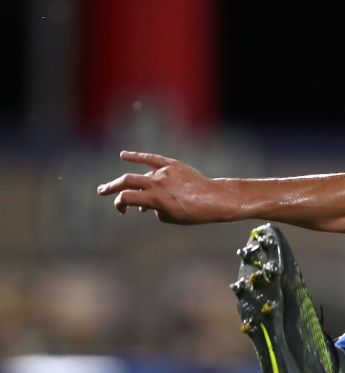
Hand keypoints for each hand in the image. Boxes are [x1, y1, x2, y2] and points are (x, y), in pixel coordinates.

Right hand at [96, 151, 226, 223]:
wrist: (215, 199)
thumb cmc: (194, 213)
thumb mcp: (170, 217)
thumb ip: (153, 209)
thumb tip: (145, 204)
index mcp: (155, 199)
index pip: (126, 198)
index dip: (119, 205)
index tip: (123, 211)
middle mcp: (157, 183)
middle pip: (126, 182)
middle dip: (111, 187)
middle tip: (101, 191)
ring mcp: (164, 172)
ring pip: (140, 173)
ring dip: (127, 180)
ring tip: (116, 184)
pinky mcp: (172, 164)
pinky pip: (152, 158)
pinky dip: (137, 156)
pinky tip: (123, 155)